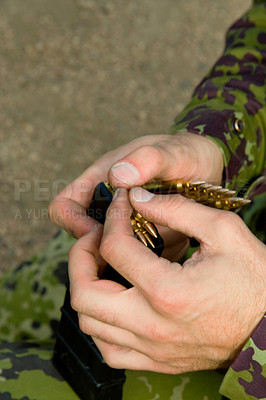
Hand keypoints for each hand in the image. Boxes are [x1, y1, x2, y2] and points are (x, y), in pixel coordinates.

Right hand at [49, 132, 222, 259]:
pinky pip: (135, 264)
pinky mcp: (144, 245)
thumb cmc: (186, 156)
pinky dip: (146, 266)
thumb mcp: (173, 151)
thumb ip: (149, 159)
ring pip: (109, 255)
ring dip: (128, 259)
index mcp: (101, 182)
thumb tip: (119, 176)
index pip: (64, 208)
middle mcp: (107, 209)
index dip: (74, 223)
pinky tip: (169, 260)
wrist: (210, 173)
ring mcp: (125, 229)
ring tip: (159, 252)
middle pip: (83, 238)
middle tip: (136, 247)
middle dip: (103, 248)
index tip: (101, 232)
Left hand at [69, 188, 265, 373]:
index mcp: (168, 291)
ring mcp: (152, 348)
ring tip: (102, 265)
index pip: (115, 248)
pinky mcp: (156, 360)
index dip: (112, 217)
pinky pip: (108, 348)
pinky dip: (100, 322)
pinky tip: (113, 300)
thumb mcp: (224, 231)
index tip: (121, 205)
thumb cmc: (255, 280)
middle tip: (94, 238)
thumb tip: (138, 198)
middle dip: (80, 256)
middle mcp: (153, 325)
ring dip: (86, 287)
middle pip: (84, 293)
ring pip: (89, 323)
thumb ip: (177, 209)